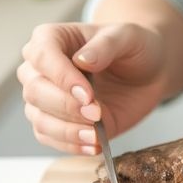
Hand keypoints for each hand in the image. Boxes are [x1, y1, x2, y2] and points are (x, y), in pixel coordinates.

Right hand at [17, 22, 167, 154]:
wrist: (147, 73)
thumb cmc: (134, 48)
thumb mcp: (128, 37)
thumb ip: (106, 45)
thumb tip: (82, 60)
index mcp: (51, 38)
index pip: (42, 55)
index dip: (61, 77)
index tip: (87, 94)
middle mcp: (41, 68)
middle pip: (35, 90)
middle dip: (66, 106)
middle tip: (96, 113)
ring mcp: (45, 97)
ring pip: (39, 118)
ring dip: (66, 131)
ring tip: (95, 136)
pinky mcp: (56, 122)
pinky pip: (49, 137)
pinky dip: (69, 145)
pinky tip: (93, 145)